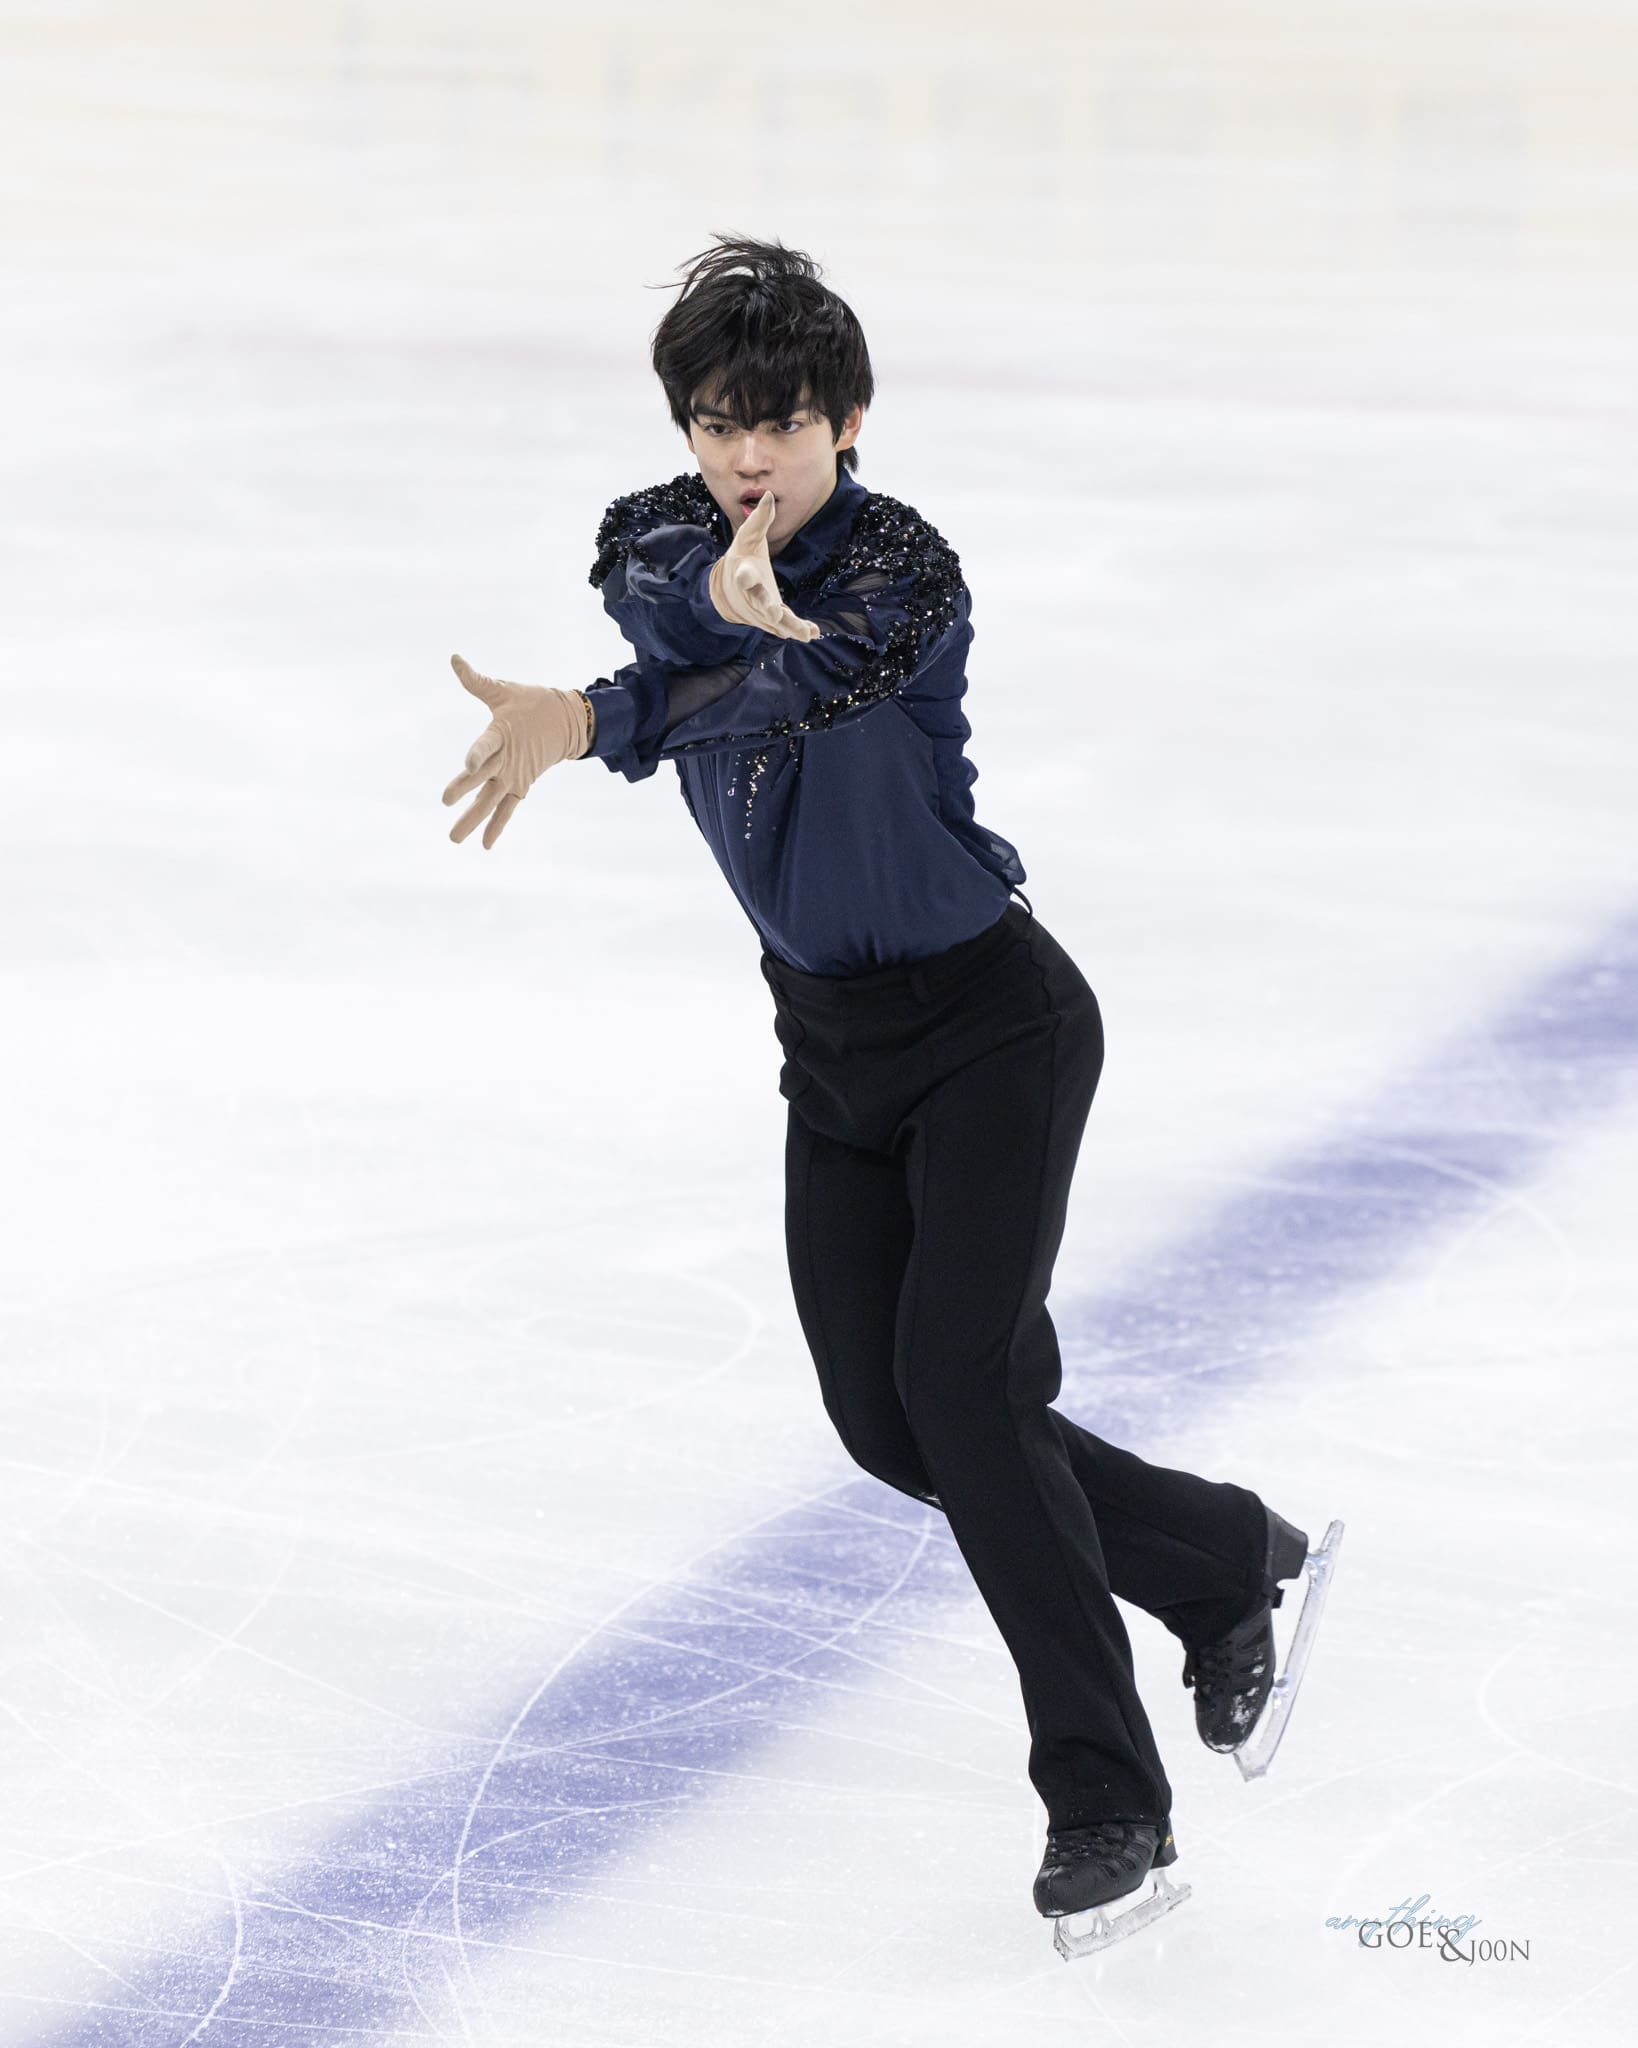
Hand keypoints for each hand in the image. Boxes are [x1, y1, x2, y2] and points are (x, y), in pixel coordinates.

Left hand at [442, 653, 588, 848]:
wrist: (567, 722)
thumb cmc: (530, 702)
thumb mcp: (503, 689)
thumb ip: (476, 680)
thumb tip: (454, 658)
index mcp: (502, 733)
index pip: (487, 745)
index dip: (477, 753)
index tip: (467, 764)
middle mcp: (508, 759)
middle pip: (483, 778)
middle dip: (465, 791)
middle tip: (445, 804)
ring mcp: (515, 775)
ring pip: (491, 801)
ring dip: (473, 820)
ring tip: (454, 839)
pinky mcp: (521, 785)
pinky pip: (507, 809)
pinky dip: (497, 826)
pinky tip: (484, 845)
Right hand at [707, 492, 820, 640]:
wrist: (728, 592)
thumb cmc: (741, 559)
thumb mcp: (747, 539)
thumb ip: (759, 520)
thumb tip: (769, 494)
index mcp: (745, 573)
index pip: (743, 574)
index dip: (744, 575)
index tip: (744, 576)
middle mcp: (752, 595)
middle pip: (759, 602)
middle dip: (766, 607)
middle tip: (774, 612)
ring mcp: (761, 610)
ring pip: (775, 622)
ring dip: (789, 627)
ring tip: (806, 633)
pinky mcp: (771, 619)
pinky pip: (785, 627)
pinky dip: (799, 630)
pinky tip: (814, 633)